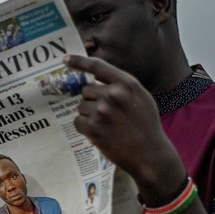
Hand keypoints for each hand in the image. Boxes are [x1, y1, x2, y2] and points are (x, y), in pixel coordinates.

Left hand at [63, 55, 185, 200]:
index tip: (65, 60)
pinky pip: (78, 121)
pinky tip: (100, 133)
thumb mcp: (141, 96)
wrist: (149, 153)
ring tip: (108, 125)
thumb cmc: (146, 124)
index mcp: (126, 84)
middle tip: (108, 114)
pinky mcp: (93, 128)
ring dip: (90, 115)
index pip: (97, 66)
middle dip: (93, 100)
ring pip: (81, 106)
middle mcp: (113, 94)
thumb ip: (121, 84)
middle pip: (86, 90)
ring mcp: (101, 111)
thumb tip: (95, 75)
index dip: (79, 61)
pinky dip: (85, 127)